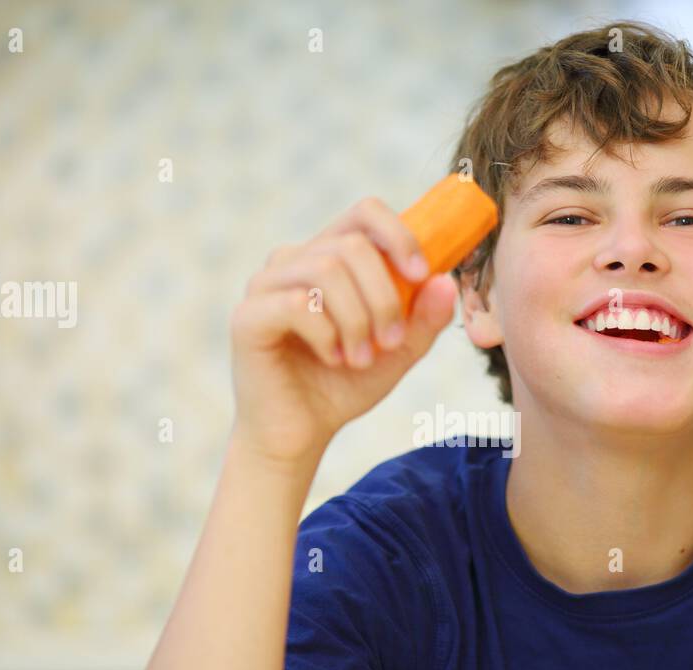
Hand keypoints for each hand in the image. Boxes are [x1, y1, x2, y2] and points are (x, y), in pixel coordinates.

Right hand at [229, 196, 458, 464]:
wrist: (301, 433)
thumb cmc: (345, 385)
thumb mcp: (398, 352)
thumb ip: (424, 319)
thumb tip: (445, 281)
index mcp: (329, 257)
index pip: (365, 213)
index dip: (398, 235)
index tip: (421, 274)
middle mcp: (294, 261)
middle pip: (352, 245)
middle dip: (384, 296)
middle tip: (390, 341)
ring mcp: (265, 285)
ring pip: (325, 270)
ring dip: (357, 319)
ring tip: (361, 359)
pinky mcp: (247, 316)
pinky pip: (296, 304)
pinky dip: (327, 335)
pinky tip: (333, 359)